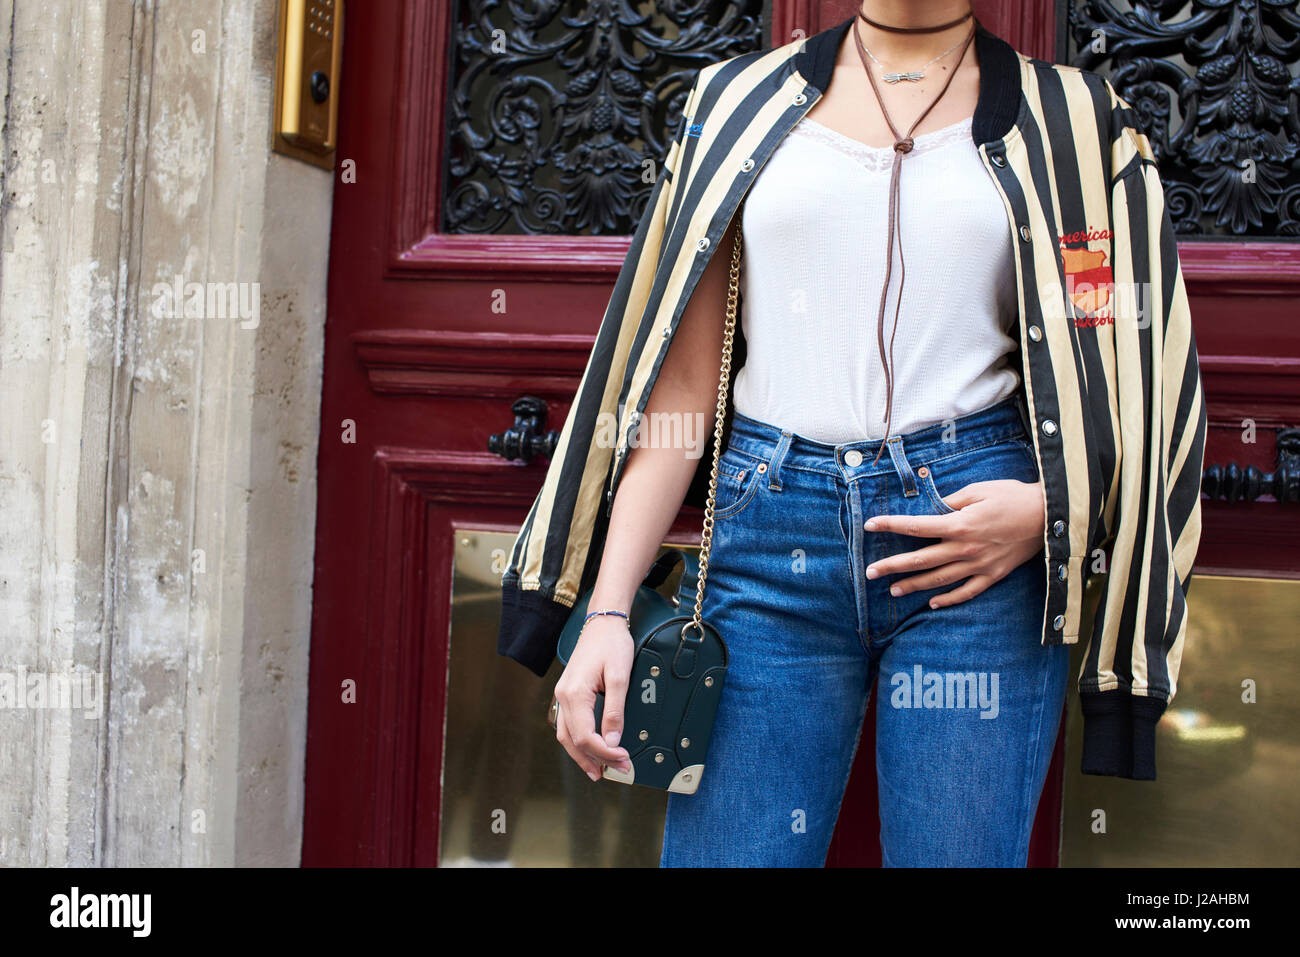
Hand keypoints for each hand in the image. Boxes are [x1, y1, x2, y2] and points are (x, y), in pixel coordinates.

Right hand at [554, 614, 634, 780]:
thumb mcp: (619, 676)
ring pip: (566, 736)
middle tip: (618, 771)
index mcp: (575, 693)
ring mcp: (563, 695)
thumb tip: (614, 740)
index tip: (625, 759)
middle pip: (573, 740)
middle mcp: (563, 696)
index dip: (605, 752)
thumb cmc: (612, 644)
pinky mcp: (568, 694)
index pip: (586, 736)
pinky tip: (590, 749)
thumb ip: (615, 710)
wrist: (602, 623)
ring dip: (582, 755)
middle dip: (595, 759)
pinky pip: (568, 725)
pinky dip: (578, 742)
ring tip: (599, 771)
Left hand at [863, 479, 1045, 607]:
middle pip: (921, 560)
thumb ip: (951, 502)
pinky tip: (932, 603)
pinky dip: (948, 599)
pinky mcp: (993, 575)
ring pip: (939, 580)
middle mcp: (965, 549)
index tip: (870, 525)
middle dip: (892, 566)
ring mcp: (979, 565)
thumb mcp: (979, 490)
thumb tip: (932, 510)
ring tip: (893, 590)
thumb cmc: (1013, 497)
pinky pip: (966, 591)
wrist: (1049, 516)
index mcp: (959, 524)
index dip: (890, 525)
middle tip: (869, 572)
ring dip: (913, 586)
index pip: (916, 526)